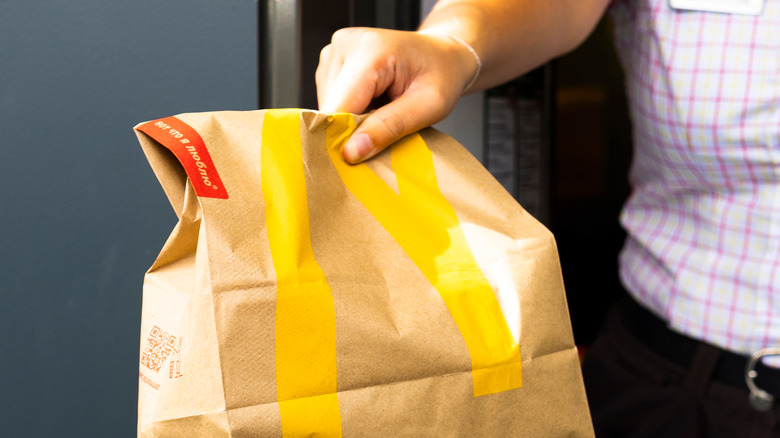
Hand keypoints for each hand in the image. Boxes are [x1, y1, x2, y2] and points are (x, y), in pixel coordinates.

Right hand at [316, 27, 477, 162]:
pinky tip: (373, 103)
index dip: (344, 139)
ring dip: (352, 121)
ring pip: (328, 107)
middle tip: (386, 130)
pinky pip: (331, 100)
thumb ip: (390, 127)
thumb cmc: (441, 75)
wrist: (442, 54)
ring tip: (383, 111)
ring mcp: (334, 52)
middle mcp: (345, 45)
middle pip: (330, 108)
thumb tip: (351, 152)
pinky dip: (350, 111)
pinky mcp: (331, 62)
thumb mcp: (429, 106)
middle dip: (352, 130)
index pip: (337, 107)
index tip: (359, 161)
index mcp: (369, 50)